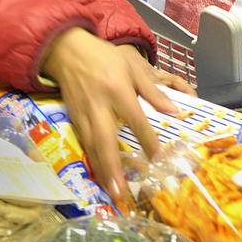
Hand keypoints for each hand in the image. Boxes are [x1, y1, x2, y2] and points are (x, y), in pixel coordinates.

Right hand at [41, 28, 185, 202]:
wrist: (66, 50)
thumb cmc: (104, 58)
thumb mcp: (132, 67)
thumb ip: (153, 91)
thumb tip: (175, 112)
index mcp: (117, 91)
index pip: (136, 120)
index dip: (147, 140)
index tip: (158, 159)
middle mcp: (99, 106)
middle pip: (106, 140)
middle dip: (113, 167)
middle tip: (121, 191)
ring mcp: (83, 113)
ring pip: (92, 146)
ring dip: (101, 170)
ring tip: (111, 191)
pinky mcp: (73, 117)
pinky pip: (83, 142)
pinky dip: (91, 160)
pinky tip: (99, 174)